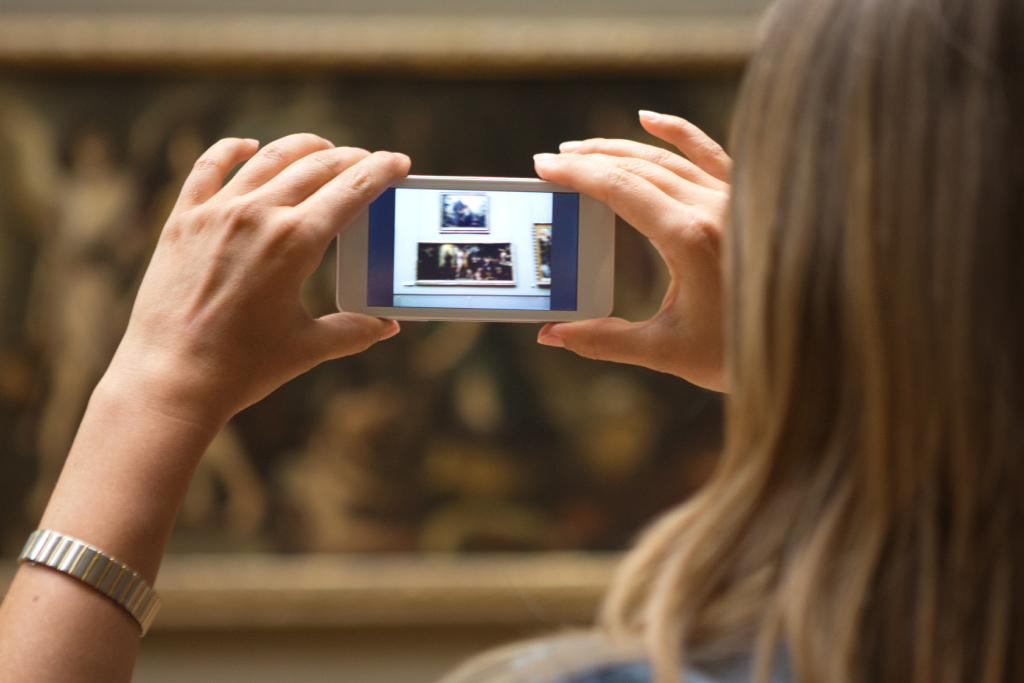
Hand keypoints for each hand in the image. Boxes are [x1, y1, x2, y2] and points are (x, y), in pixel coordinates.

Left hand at [106, 134, 409, 424]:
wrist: (170, 379)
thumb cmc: (242, 367)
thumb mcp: (308, 347)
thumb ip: (353, 330)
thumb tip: (387, 327)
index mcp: (296, 243)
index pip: (352, 189)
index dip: (381, 170)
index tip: (398, 161)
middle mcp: (258, 215)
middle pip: (316, 167)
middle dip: (351, 159)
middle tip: (368, 162)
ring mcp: (216, 213)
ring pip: (269, 159)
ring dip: (303, 148)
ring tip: (322, 148)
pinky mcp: (183, 220)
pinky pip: (208, 167)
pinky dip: (232, 150)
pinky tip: (248, 147)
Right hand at [532, 110, 729, 391]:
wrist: (810, 350)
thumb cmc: (739, 354)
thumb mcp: (665, 351)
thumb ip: (604, 340)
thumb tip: (551, 336)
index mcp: (690, 238)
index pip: (620, 189)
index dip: (577, 175)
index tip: (544, 166)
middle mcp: (714, 207)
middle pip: (638, 168)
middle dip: (590, 161)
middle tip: (551, 161)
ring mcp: (734, 199)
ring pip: (668, 158)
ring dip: (620, 149)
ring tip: (581, 150)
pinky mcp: (746, 201)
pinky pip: (711, 154)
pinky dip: (680, 133)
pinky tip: (650, 118)